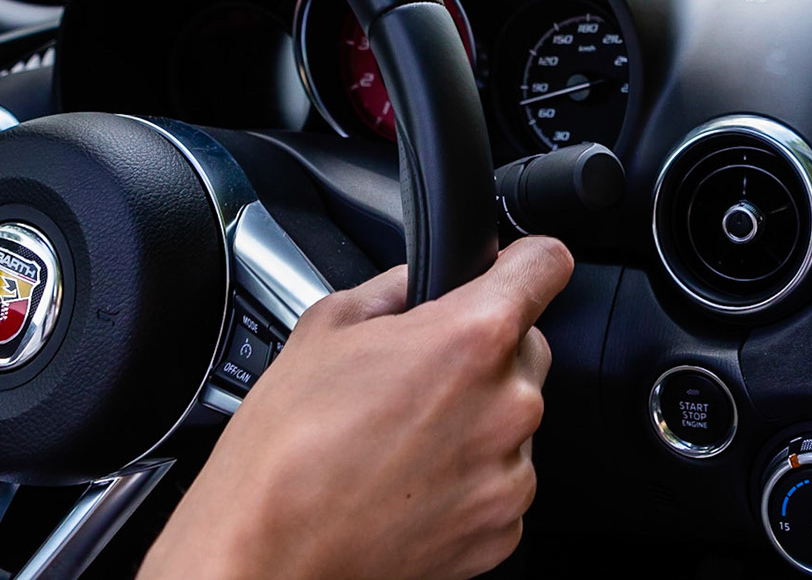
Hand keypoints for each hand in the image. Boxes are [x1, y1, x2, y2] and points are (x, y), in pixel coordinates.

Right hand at [140, 236, 575, 579]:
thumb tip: (422, 278)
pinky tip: (411, 482)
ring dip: (476, 420)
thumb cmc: (284, 452)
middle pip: (528, 348)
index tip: (512, 270)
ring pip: (514, 420)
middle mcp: (508, 405)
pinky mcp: (504, 529)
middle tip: (418, 378)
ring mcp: (511, 474)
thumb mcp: (325, 328)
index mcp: (472, 338)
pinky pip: (501, 481)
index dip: (524, 261)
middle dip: (484, 353)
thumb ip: (394, 288)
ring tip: (402, 441)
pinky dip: (470, 479)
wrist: (266, 558)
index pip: (546, 266)